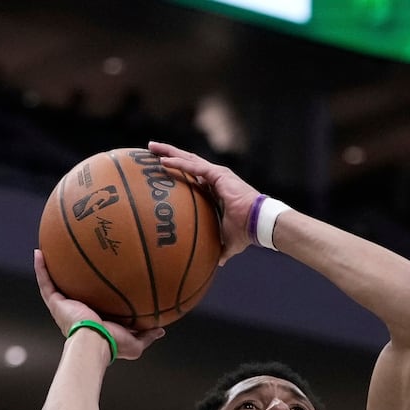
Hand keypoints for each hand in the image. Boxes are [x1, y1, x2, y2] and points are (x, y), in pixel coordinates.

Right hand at [34, 251, 164, 361]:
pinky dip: (41, 268)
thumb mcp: (136, 342)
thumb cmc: (114, 344)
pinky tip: (39, 252)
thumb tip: (161, 329)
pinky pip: (46, 282)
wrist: (96, 342)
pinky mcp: (56, 303)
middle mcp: (78, 312)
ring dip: (51, 267)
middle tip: (75, 259)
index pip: (95, 303)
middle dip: (73, 277)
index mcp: (94, 319)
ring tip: (50, 249)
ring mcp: (65, 307)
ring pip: (56, 283)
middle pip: (74, 290)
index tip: (100, 278)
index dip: (96, 292)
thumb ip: (147, 334)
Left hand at [148, 140, 257, 263]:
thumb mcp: (229, 241)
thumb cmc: (246, 231)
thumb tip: (216, 262)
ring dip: (169, 152)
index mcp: (216, 189)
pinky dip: (178, 163)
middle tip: (151, 149)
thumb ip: (220, 248)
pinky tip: (163, 161)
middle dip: (169, 154)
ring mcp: (217, 174)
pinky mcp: (218, 174)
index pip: (193, 176)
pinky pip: (194, 167)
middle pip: (187, 162)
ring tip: (151, 147)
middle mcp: (215, 178)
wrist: (258, 224)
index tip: (161, 168)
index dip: (178, 170)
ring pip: (188, 159)